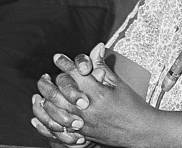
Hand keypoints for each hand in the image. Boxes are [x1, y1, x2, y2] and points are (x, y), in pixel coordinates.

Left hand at [33, 48, 157, 146]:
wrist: (139, 130)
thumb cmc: (132, 105)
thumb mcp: (118, 83)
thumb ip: (103, 66)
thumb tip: (97, 47)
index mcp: (98, 92)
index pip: (74, 73)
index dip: (64, 63)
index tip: (57, 57)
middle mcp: (88, 107)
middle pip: (60, 91)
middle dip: (49, 82)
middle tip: (44, 76)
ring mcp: (84, 122)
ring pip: (55, 109)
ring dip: (46, 98)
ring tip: (42, 91)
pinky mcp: (82, 133)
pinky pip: (59, 126)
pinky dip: (49, 117)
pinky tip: (46, 110)